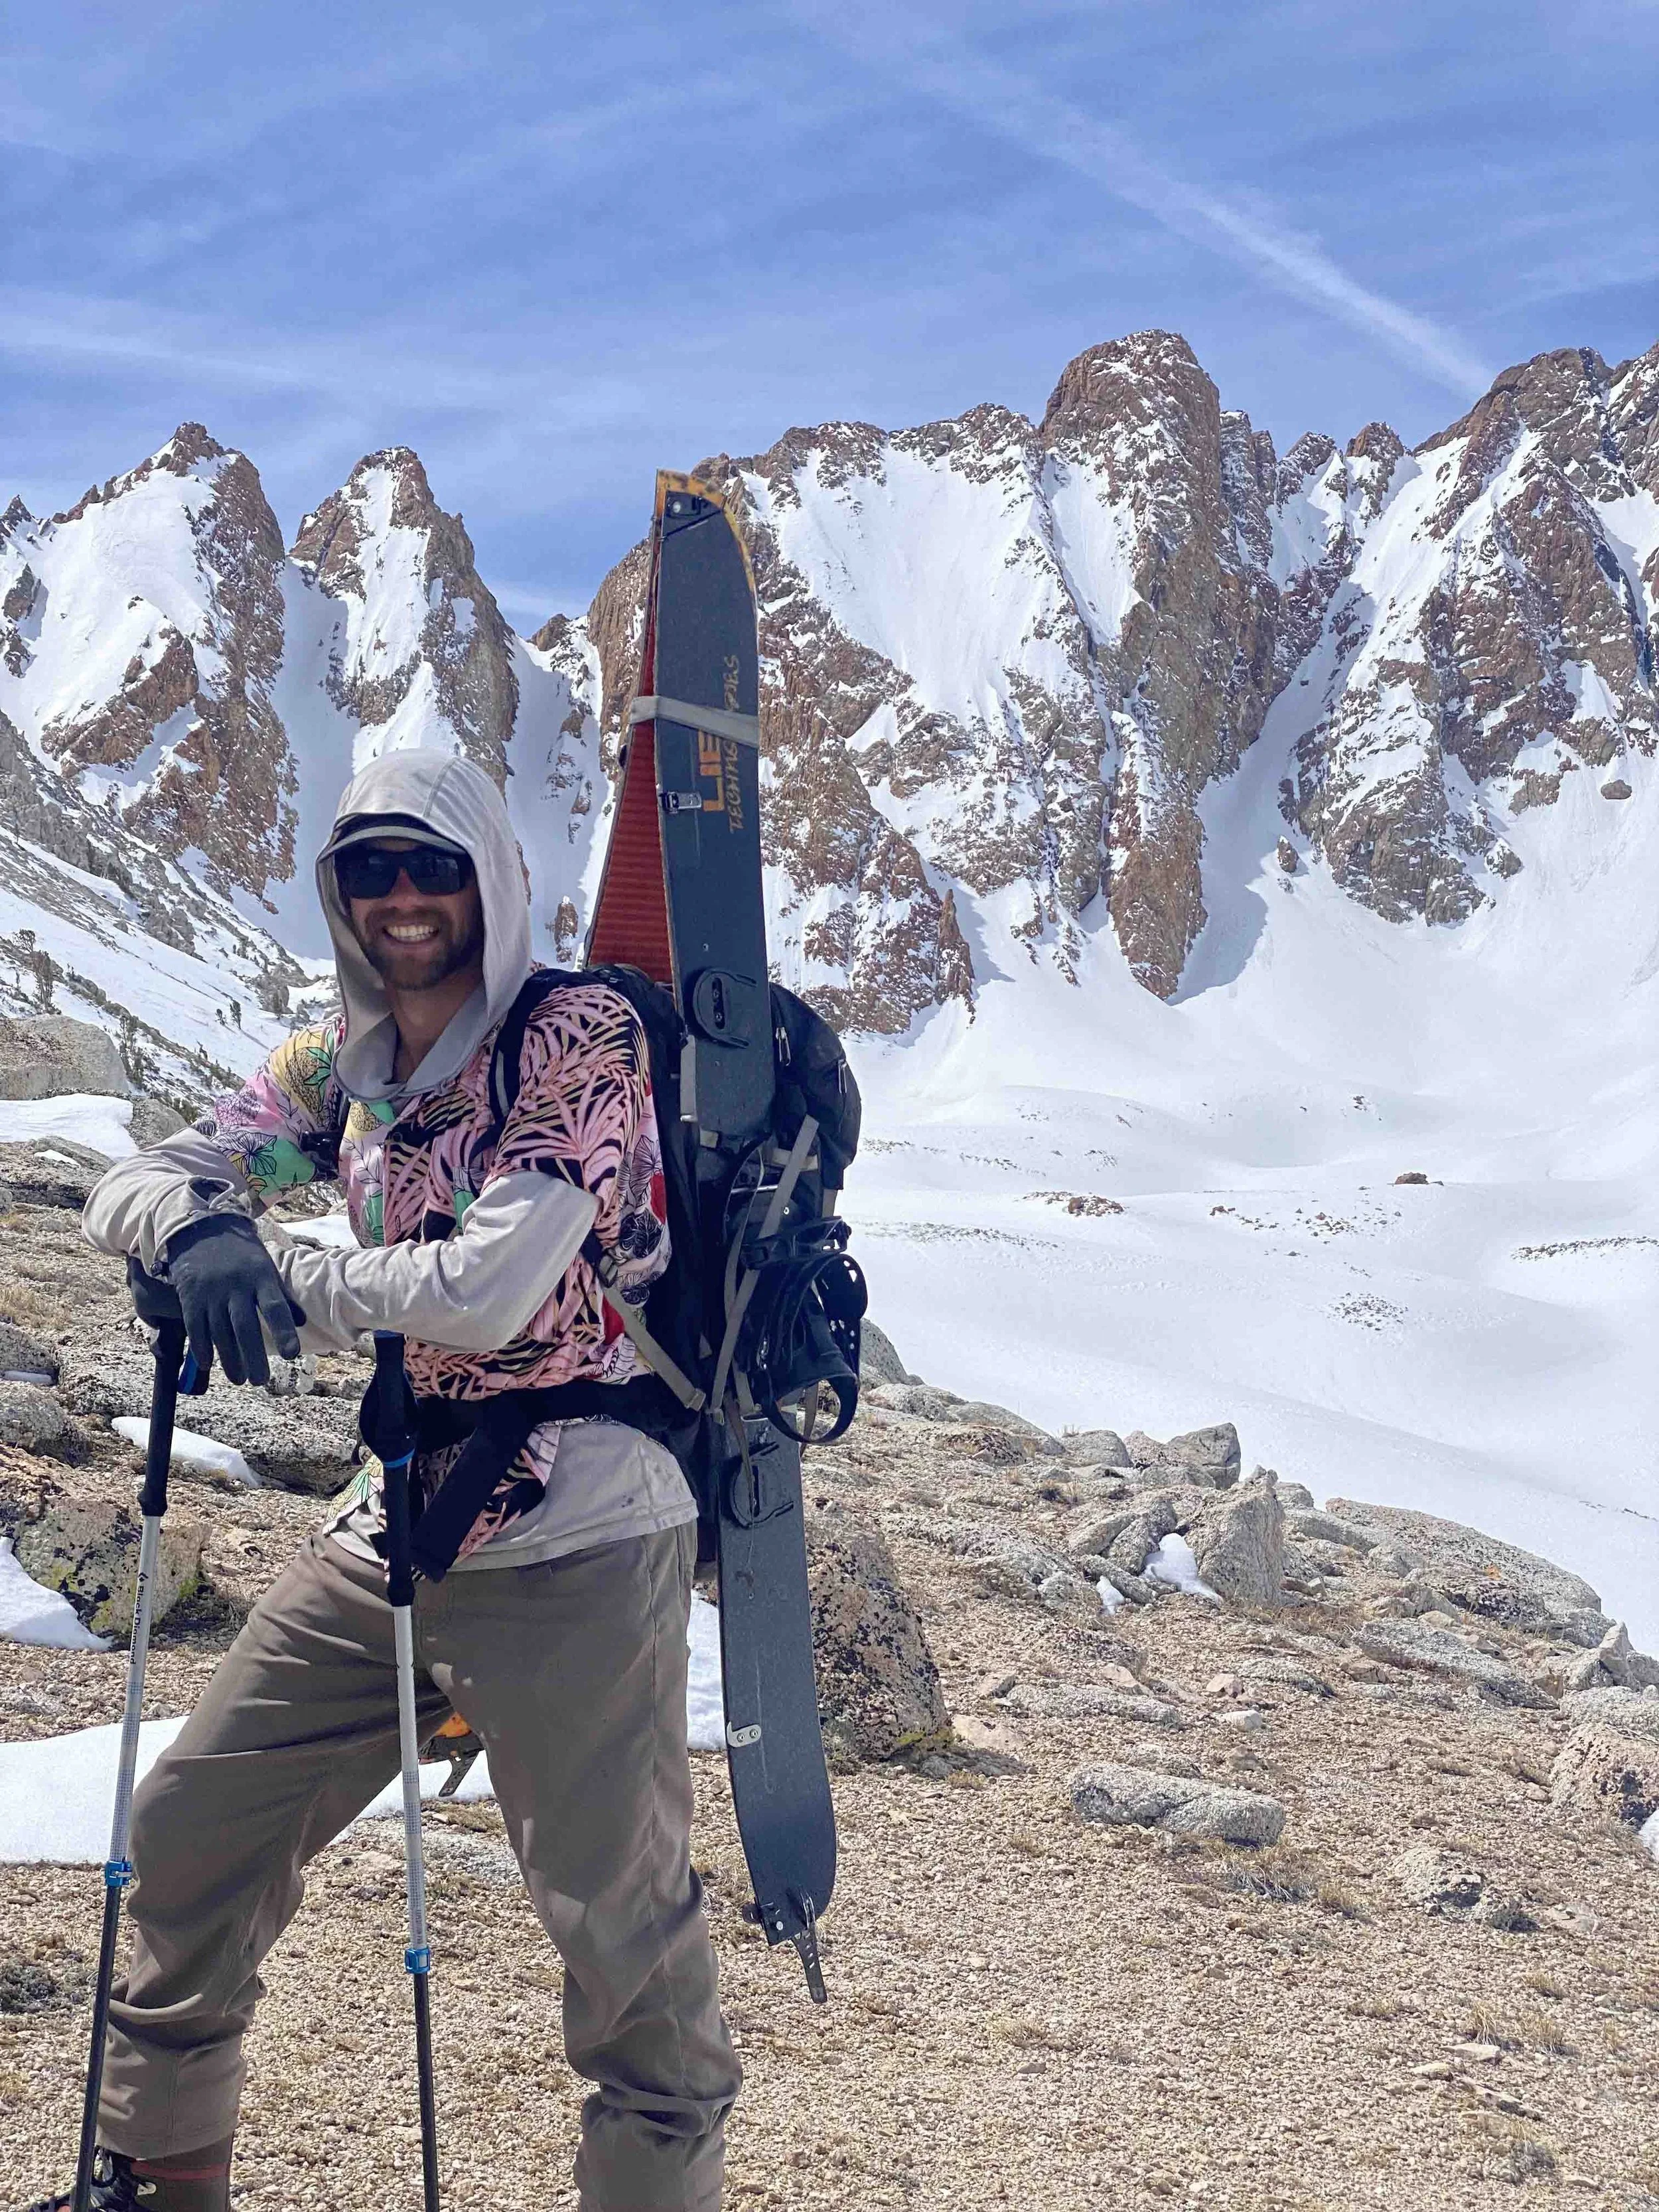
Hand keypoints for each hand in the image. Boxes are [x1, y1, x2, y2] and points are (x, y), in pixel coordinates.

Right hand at [164, 1215, 302, 1386]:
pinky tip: (209, 1365)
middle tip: (260, 1381)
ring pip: (220, 1331)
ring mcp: (211, 1292)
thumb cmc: (241, 1253)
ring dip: (229, 1359)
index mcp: (260, 1276)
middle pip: (245, 1326)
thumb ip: (280, 1295)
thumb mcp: (265, 1266)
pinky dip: (201, 1347)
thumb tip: (301, 1322)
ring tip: (240, 1379)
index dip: (283, 1331)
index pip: (275, 1307)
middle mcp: (236, 1286)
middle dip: (253, 1356)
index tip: (292, 1355)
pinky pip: (195, 1327)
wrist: (201, 1229)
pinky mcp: (189, 1297)